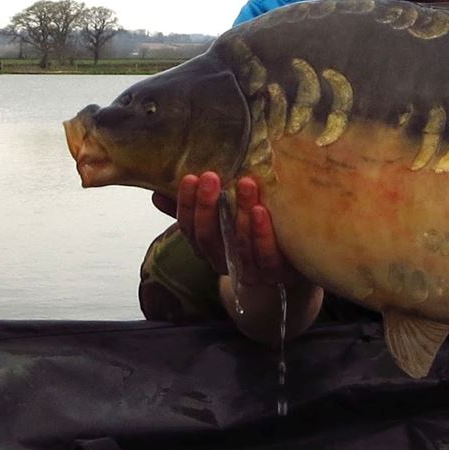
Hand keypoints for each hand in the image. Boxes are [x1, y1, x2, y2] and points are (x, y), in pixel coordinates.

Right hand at [153, 173, 320, 343]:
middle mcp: (226, 262)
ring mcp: (251, 270)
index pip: (189, 228)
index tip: (190, 178)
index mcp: (209, 248)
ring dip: (239, 215)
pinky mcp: (278, 272)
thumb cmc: (252, 236)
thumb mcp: (222, 220)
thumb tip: (156, 192)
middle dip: (207, 207)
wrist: (291, 267)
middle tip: (210, 176)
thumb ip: (193, 207)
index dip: (186, 205)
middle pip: (208, 238)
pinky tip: (261, 211)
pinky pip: (266, 257)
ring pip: (239, 245)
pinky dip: (262, 235)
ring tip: (244, 184)